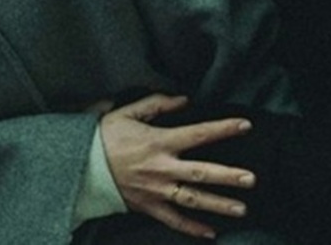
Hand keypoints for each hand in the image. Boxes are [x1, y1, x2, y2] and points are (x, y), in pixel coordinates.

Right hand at [100, 93, 254, 238]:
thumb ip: (156, 104)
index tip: (244, 125)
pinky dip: (192, 228)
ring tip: (242, 209)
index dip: (222, 129)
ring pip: (193, 199)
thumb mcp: (126, 112)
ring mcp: (156, 190)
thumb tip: (183, 99)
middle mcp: (161, 168)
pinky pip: (173, 220)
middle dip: (228, 176)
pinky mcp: (148, 206)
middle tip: (251, 179)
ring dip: (219, 205)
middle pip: (201, 172)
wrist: (79, 165)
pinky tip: (211, 232)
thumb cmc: (103, 137)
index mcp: (158, 142)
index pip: (198, 134)